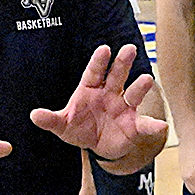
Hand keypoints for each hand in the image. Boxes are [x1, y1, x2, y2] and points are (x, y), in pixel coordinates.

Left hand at [30, 44, 165, 165]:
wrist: (97, 145)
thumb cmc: (79, 128)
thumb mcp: (63, 125)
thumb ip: (50, 119)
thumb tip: (34, 115)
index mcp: (91, 88)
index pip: (94, 72)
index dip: (99, 62)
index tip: (104, 49)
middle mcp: (110, 93)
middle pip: (117, 75)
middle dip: (122, 62)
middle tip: (129, 49)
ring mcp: (124, 107)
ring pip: (133, 94)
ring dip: (140, 87)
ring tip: (147, 80)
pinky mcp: (134, 124)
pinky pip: (145, 124)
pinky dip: (153, 125)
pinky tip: (161, 126)